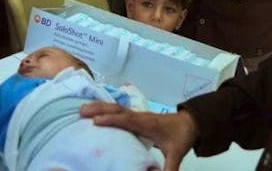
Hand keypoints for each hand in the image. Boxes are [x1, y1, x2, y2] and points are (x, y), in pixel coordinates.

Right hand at [80, 102, 197, 170]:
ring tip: (81, 109)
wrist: (190, 123)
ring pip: (116, 107)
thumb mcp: (177, 154)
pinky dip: (104, 109)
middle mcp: (140, 116)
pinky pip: (118, 110)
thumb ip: (169, 169)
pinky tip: (94, 110)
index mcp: (147, 124)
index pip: (127, 120)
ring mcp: (137, 115)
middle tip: (81, 111)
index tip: (95, 121)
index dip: (112, 120)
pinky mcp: (136, 116)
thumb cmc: (181, 137)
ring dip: (99, 107)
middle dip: (99, 109)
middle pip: (117, 109)